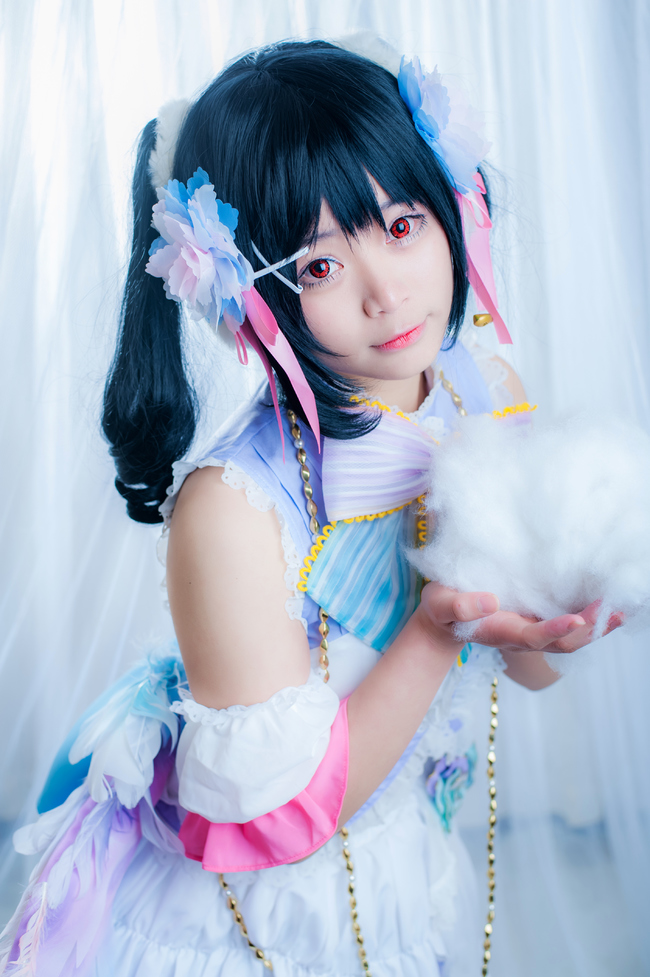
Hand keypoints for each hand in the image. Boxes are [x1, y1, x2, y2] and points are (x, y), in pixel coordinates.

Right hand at [419, 584, 623, 654]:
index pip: (533, 636)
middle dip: (588, 631)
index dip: (556, 630)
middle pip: (562, 643)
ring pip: (570, 637)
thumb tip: (490, 602)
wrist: (445, 619)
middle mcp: (522, 635)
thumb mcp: (439, 605)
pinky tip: (606, 606)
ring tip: (619, 613)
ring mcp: (532, 629)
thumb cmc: (441, 610)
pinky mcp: (537, 619)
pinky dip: (589, 618)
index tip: (577, 618)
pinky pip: (568, 623)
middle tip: (612, 613)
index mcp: (501, 631)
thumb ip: (459, 606)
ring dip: (596, 628)